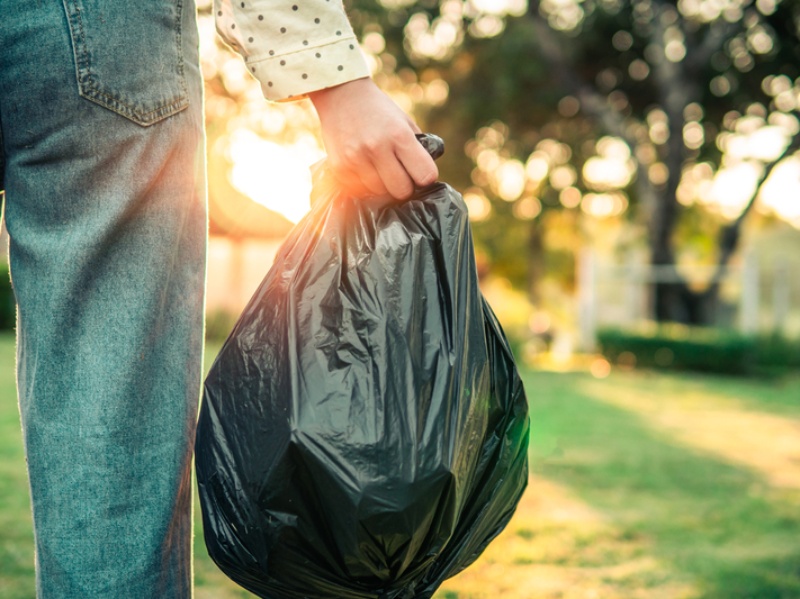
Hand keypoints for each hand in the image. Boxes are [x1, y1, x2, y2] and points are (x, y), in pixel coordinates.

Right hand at [309, 77, 438, 199]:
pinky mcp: (340, 168)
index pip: (426, 175)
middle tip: (399, 174)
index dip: (425, 177)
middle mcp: (377, 148)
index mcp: (399, 135)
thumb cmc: (378, 110)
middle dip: (404, 186)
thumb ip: (418, 148)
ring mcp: (356, 160)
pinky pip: (360, 190)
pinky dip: (363, 182)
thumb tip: (427, 178)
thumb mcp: (404, 121)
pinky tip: (361, 165)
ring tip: (377, 166)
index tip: (420, 173)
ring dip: (382, 184)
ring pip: (380, 192)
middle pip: (402, 191)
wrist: (341, 95)